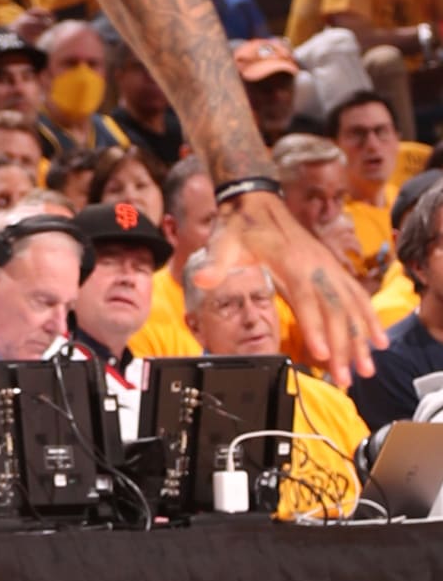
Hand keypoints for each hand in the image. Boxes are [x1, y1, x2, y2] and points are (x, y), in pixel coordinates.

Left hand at [209, 191, 380, 385]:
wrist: (257, 202)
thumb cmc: (241, 226)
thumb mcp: (223, 242)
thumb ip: (216, 264)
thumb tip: (202, 279)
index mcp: (292, 263)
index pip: (307, 300)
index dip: (316, 327)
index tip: (322, 354)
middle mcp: (316, 267)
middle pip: (335, 311)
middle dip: (344, 346)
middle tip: (348, 379)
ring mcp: (327, 268)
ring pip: (351, 308)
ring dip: (361, 339)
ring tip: (367, 370)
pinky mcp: (332, 270)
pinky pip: (356, 297)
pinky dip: (369, 319)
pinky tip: (377, 340)